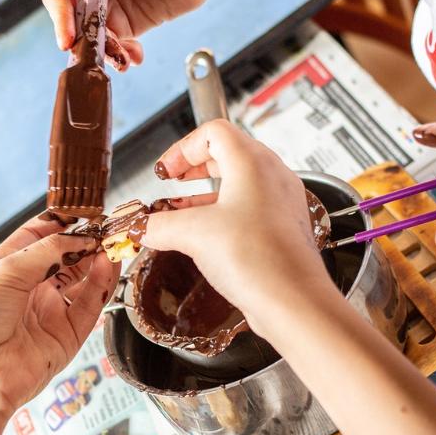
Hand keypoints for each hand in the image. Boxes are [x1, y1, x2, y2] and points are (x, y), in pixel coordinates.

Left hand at [0, 216, 118, 434]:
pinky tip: (107, 264)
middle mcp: (30, 290)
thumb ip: (48, 251)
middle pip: (67, 259)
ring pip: (84, 281)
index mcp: (7, 270)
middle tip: (107, 226)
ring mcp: (50, 312)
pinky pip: (90, 306)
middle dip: (86, 242)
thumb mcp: (6, 270)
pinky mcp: (67, 336)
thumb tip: (80, 237)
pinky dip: (101, 284)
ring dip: (99, 261)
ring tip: (114, 242)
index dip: (60, 223)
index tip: (82, 211)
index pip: (39, 237)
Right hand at [42, 0, 213, 68]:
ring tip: (123, 58)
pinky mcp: (126, 25)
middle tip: (96, 56)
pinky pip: (116, 46)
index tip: (67, 38)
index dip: (60, 15)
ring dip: (105, 53)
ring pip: (94, 38)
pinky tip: (134, 58)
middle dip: (84, 42)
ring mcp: (109, 8)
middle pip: (74, 20)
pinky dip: (122, 57)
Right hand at [141, 120, 331, 329]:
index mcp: (252, 162)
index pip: (213, 133)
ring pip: (240, 183)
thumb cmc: (258, 259)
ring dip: (208, 193)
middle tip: (174, 183)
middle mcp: (272, 175)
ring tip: (184, 213)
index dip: (183, 148)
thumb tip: (141, 227)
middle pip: (228, 154)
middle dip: (194, 169)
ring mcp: (282, 201)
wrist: (293, 302)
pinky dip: (226, 213)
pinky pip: (251, 208)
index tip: (166, 171)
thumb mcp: (193, 234)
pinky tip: (208, 237)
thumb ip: (159, 225)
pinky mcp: (284, 227)